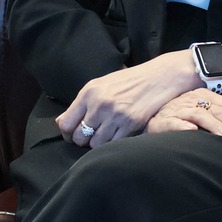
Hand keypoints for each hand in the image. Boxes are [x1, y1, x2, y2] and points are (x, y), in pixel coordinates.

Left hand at [56, 51, 197, 147]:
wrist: (160, 77)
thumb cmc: (129, 81)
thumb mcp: (101, 85)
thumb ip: (82, 104)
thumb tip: (61, 123)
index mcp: (89, 93)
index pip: (66, 123)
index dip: (67, 134)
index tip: (73, 134)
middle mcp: (100, 104)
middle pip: (79, 137)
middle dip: (83, 140)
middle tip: (92, 135)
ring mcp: (116, 115)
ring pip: (95, 144)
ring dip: (99, 143)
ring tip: (107, 134)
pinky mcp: (131, 124)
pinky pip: (113, 145)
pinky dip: (114, 143)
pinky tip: (119, 133)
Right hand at [148, 90, 221, 142]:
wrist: (152, 120)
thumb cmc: (182, 120)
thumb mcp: (204, 114)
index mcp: (208, 96)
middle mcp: (195, 99)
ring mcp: (180, 109)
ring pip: (202, 115)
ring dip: (216, 127)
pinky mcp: (164, 120)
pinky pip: (176, 122)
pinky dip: (185, 127)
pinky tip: (193, 132)